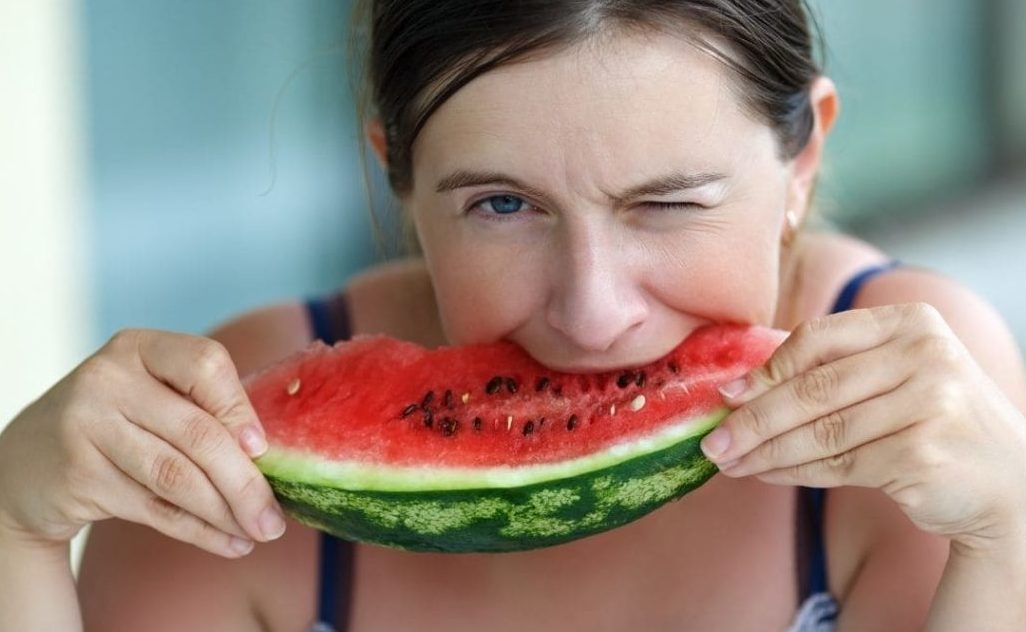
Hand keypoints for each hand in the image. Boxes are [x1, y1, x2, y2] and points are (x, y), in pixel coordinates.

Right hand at [0, 329, 284, 557]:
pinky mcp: (78, 475)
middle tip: (274, 518)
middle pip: (197, 433)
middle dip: (245, 482)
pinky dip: (198, 530)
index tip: (263, 449)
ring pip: (176, 477)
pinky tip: (229, 542)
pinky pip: (154, 509)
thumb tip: (274, 456)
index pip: (205, 364)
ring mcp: (86, 426)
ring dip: (225, 512)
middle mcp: (108, 379)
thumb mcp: (151, 396)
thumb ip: (203, 408)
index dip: (240, 408)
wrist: (27, 463)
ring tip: (259, 532)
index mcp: (139, 347)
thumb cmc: (118, 424)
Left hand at [700, 303, 1025, 548]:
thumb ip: (830, 372)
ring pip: (820, 432)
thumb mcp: (893, 377)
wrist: (1009, 485)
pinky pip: (838, 464)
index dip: (766, 369)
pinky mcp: (923, 452)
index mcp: (912, 322)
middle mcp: (926, 355)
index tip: (726, 394)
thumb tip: (737, 390)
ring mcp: (930, 403)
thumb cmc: (931, 423)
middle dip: (753, 419)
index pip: (818, 338)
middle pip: (813, 389)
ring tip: (729, 463)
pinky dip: (793, 472)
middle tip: (712, 441)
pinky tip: (766, 474)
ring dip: (765, 451)